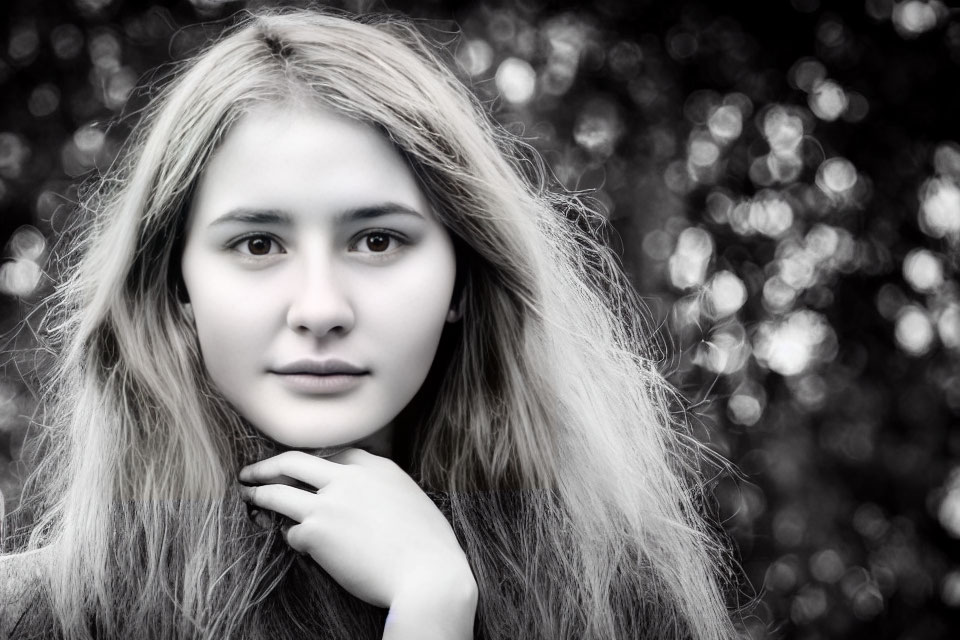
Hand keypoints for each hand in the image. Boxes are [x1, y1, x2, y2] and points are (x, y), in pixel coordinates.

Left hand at [238, 449, 476, 612]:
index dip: (312, 461)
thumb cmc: (429, 547)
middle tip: (251, 472)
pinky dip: (289, 537)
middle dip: (268, 465)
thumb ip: (384, 489)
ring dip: (258, 493)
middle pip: (294, 461)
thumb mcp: (411, 499)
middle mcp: (349, 478)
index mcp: (376, 467)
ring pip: (278, 491)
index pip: (334, 453)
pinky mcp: (316, 532)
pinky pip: (290, 532)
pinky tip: (294, 544)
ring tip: (247, 497)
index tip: (300, 468)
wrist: (430, 576)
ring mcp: (329, 503)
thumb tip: (366, 498)